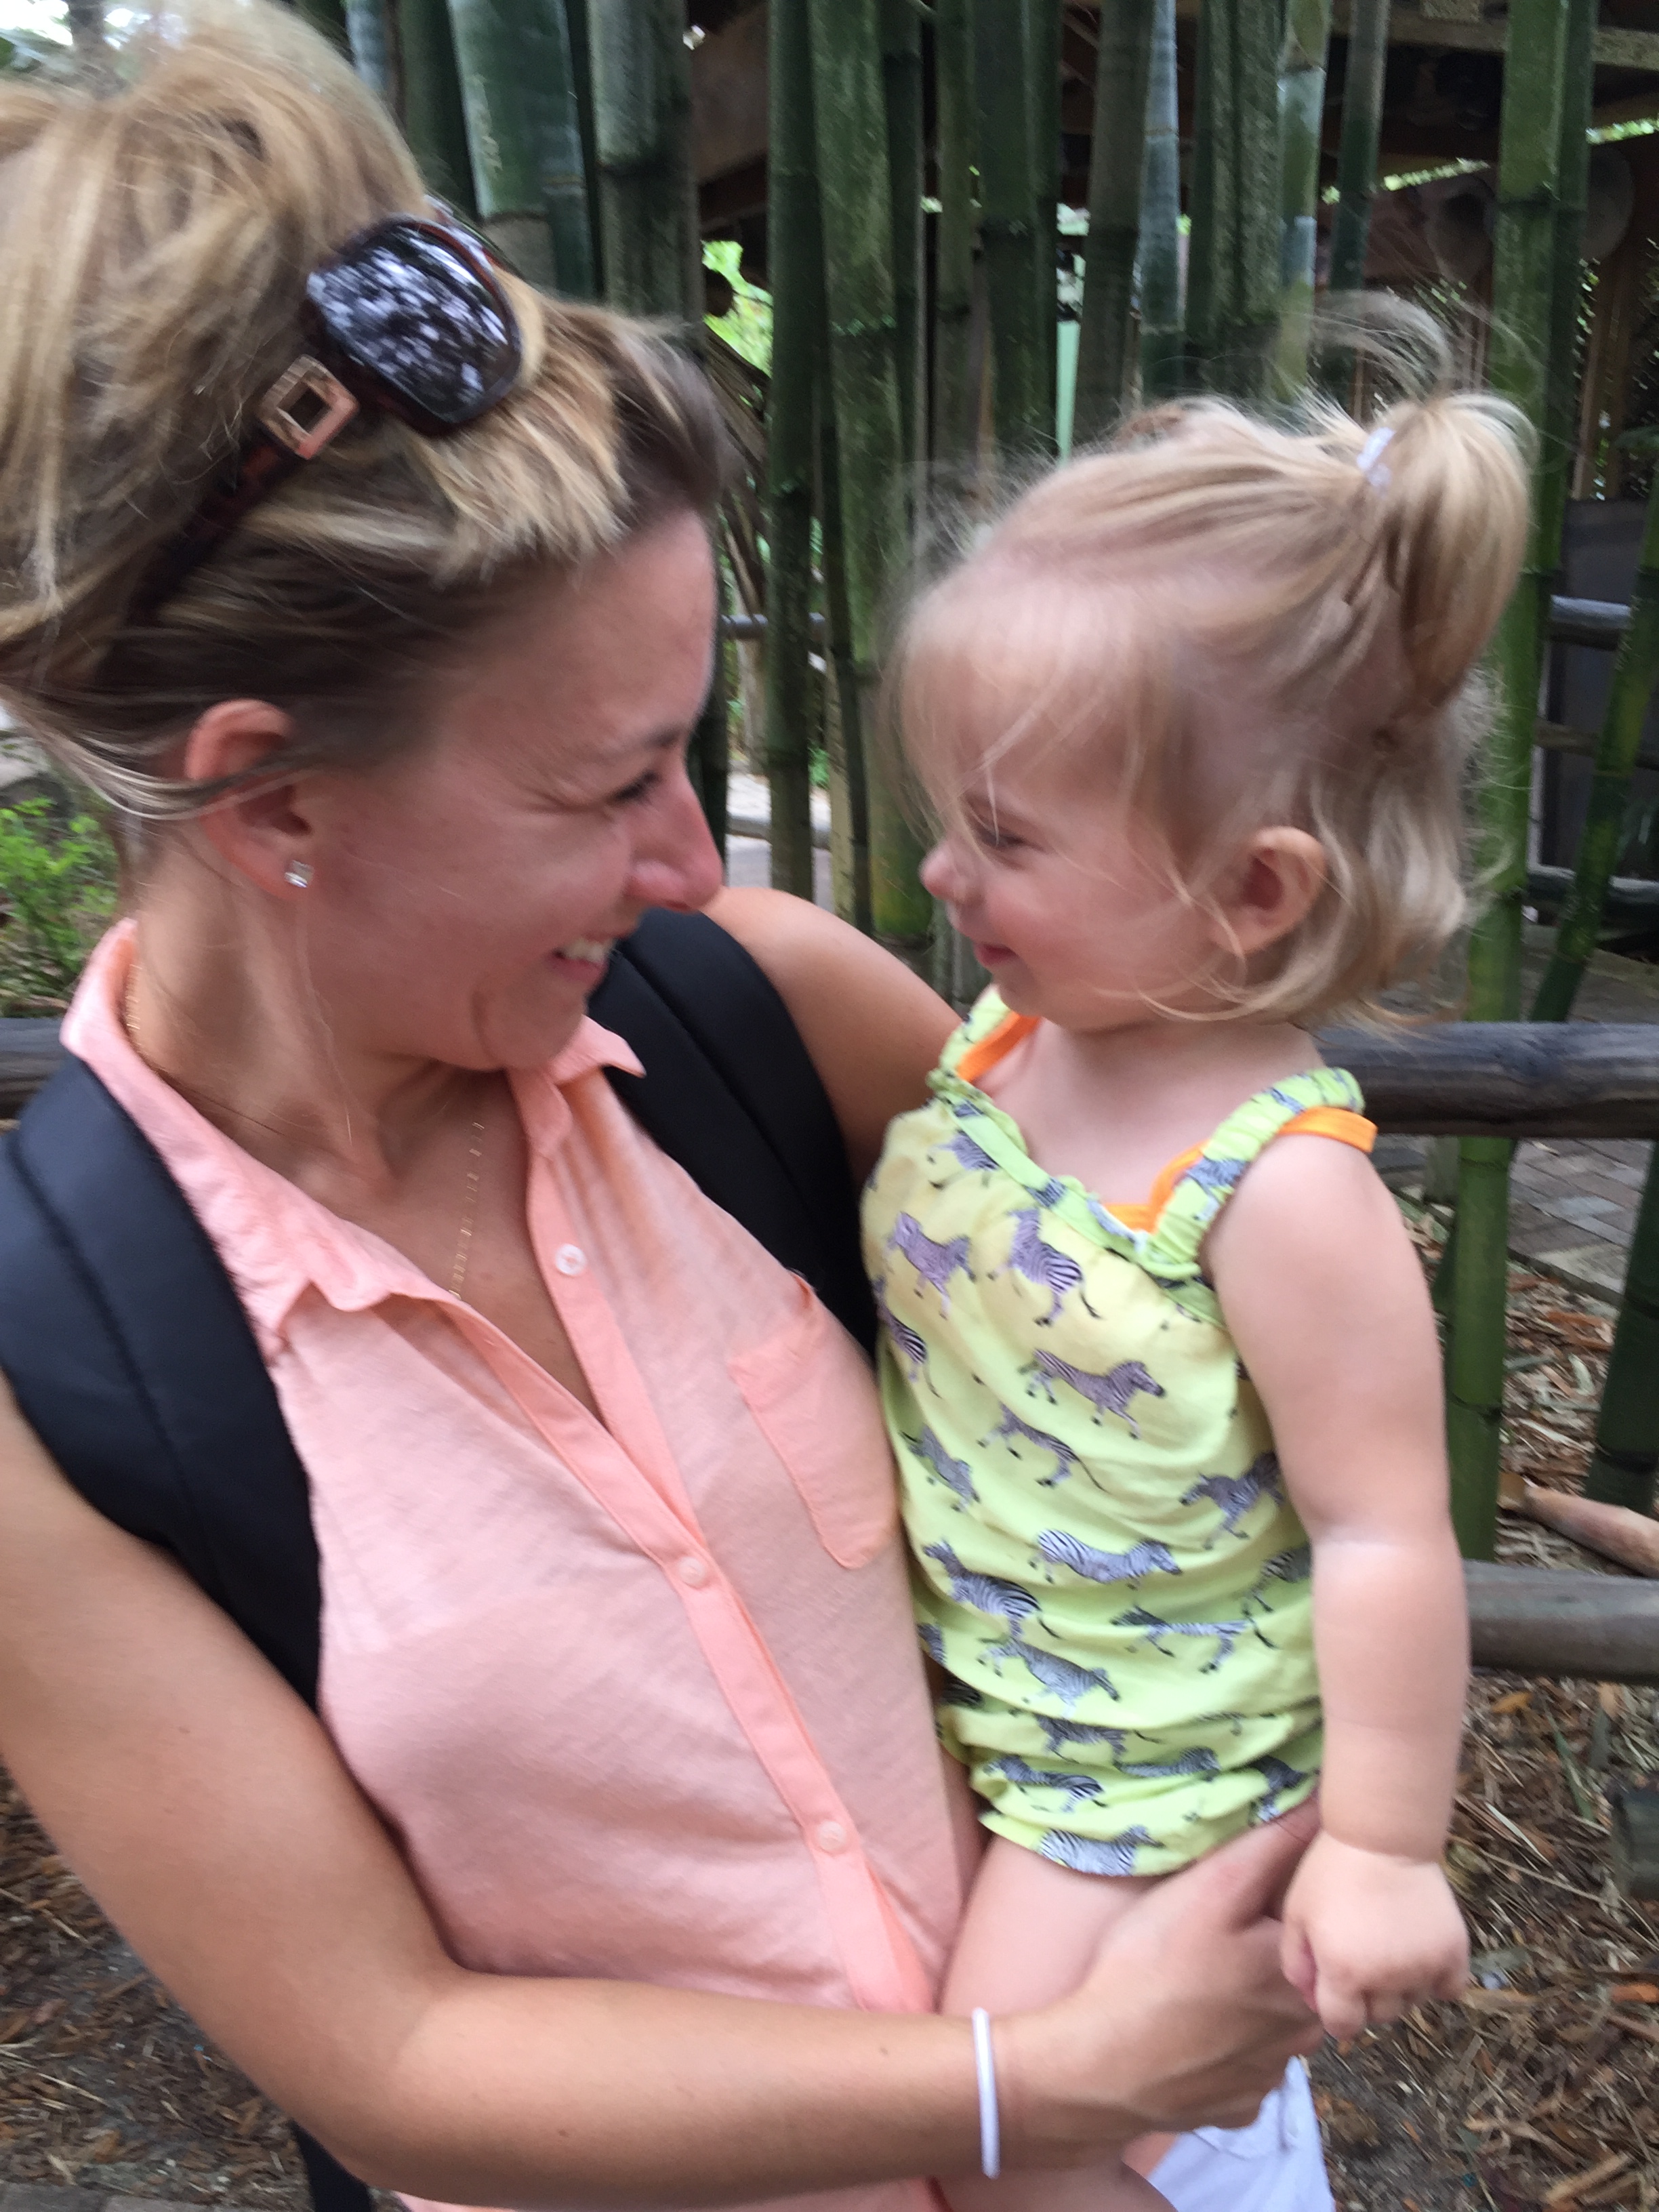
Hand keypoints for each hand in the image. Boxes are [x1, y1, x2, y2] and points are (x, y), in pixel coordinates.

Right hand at [998, 1801, 1323, 2169]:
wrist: (1101, 2066)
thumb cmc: (1154, 1967)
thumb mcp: (1209, 1889)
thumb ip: (1270, 1847)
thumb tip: (1322, 1808)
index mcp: (1301, 1975)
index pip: (1313, 1925)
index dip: (1282, 1904)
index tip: (1245, 1900)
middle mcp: (1302, 2034)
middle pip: (1300, 1978)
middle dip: (1271, 1956)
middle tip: (1218, 1941)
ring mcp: (1270, 2077)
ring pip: (1277, 2027)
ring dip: (1255, 2006)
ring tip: (1204, 1985)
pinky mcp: (1239, 2107)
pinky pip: (1247, 2067)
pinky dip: (1230, 2050)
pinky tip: (1196, 2034)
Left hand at [1280, 1829, 1467, 2038]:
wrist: (1380, 1834)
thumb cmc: (1330, 1870)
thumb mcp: (1296, 1913)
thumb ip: (1296, 1962)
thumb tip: (1310, 1999)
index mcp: (1343, 1973)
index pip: (1342, 2026)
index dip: (1337, 2014)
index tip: (1338, 1993)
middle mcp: (1385, 1980)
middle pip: (1379, 2016)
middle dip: (1367, 1999)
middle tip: (1364, 1962)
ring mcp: (1423, 1968)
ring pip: (1413, 2003)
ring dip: (1401, 1988)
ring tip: (1391, 1949)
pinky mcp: (1453, 1952)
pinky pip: (1449, 1989)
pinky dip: (1437, 1980)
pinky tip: (1421, 1955)